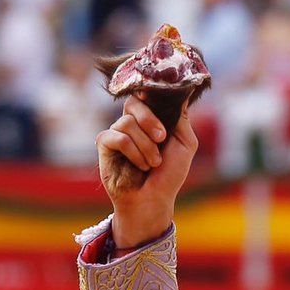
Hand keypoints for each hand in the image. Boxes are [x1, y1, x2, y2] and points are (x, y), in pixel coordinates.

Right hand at [96, 92, 198, 246]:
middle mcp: (133, 122)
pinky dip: (133, 152)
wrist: (154, 200)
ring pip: (127, 123)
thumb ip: (181, 117)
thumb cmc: (169, 174)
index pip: (147, 94)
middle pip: (134, 102)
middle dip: (151, 120)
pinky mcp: (104, 144)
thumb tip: (179, 89)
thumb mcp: (185, 143)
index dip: (152, 96)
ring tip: (152, 163)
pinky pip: (117, 137)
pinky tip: (140, 166)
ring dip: (146, 146)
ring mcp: (117, 131)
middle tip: (162, 138)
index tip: (159, 105)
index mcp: (151, 118)